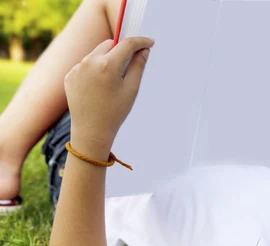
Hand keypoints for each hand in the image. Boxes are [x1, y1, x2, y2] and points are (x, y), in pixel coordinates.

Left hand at [64, 37, 154, 157]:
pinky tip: (99, 87)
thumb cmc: (115, 112)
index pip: (127, 44)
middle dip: (121, 49)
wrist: (91, 131)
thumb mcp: (132, 89)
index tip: (150, 42)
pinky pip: (85, 65)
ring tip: (113, 81)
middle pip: (109, 44)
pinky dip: (95, 70)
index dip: (140, 41)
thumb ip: (138, 66)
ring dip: (107, 59)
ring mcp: (77, 68)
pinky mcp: (70, 76)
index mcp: (107, 65)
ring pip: (96, 54)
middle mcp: (89, 62)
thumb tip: (143, 50)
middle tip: (131, 62)